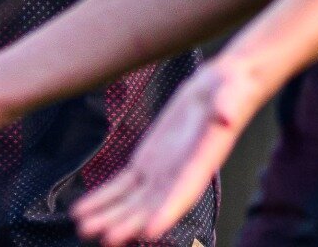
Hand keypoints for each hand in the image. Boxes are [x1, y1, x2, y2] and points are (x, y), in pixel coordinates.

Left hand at [70, 60, 267, 245]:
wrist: (221, 86)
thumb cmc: (233, 90)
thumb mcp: (233, 91)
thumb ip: (228, 106)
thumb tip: (227, 116)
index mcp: (201, 163)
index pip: (183, 193)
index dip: (167, 212)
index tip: (149, 231)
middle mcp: (180, 175)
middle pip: (152, 206)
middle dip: (129, 223)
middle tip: (106, 238)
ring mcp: (161, 172)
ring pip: (131, 201)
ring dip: (108, 215)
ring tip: (84, 228)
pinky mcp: (148, 162)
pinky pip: (122, 185)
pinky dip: (103, 197)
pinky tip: (83, 209)